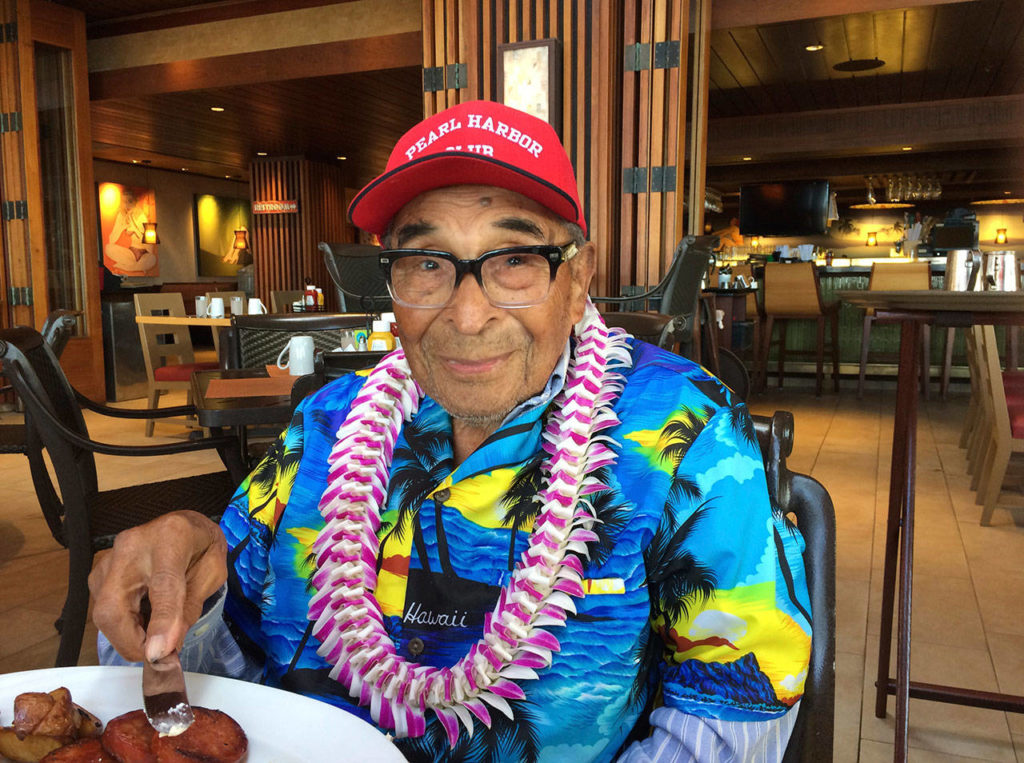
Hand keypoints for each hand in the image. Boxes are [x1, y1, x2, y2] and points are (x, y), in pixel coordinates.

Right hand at [89, 511, 226, 662]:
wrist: (184, 525)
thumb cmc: (201, 548)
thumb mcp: (211, 575)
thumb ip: (189, 609)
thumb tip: (166, 647)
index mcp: (170, 538)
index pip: (163, 584)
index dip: (161, 621)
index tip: (159, 654)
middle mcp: (131, 547)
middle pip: (115, 606)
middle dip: (133, 642)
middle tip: (160, 655)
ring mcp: (108, 560)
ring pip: (104, 614)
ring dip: (129, 636)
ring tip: (157, 636)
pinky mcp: (98, 574)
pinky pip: (103, 611)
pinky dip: (123, 627)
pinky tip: (145, 623)